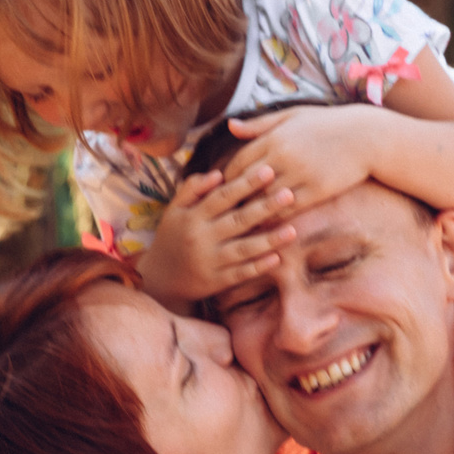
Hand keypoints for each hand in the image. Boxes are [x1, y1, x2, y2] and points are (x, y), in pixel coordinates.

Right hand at [139, 165, 298, 305]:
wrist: (160, 279)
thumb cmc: (174, 237)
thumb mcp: (175, 211)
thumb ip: (192, 189)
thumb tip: (218, 173)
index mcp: (193, 217)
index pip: (223, 197)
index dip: (246, 184)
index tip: (269, 170)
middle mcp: (202, 238)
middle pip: (238, 220)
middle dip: (265, 208)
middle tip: (290, 194)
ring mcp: (210, 261)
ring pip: (243, 249)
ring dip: (269, 240)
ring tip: (293, 230)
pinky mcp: (217, 282)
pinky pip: (240, 274)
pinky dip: (258, 267)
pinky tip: (277, 259)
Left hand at [221, 107, 383, 221]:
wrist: (366, 136)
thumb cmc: (327, 124)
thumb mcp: (292, 116)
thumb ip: (260, 124)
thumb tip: (230, 127)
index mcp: (274, 137)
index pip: (238, 163)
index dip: (227, 179)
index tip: (221, 190)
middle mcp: (284, 156)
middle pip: (247, 184)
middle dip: (234, 199)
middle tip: (222, 214)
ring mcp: (301, 174)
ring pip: (265, 200)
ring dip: (252, 213)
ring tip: (240, 225)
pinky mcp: (317, 190)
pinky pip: (288, 209)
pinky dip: (275, 219)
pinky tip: (268, 226)